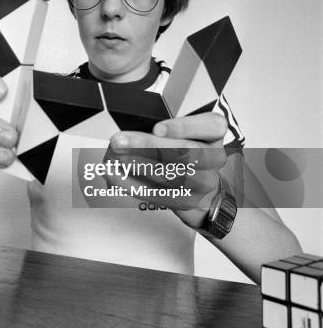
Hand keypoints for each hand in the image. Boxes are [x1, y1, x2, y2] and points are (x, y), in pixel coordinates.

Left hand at [106, 112, 229, 228]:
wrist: (203, 188)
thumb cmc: (188, 150)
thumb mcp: (184, 131)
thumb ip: (163, 129)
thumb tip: (130, 132)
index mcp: (214, 132)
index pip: (209, 126)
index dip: (182, 127)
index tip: (156, 127)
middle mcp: (214, 157)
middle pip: (184, 152)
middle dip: (147, 146)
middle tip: (119, 142)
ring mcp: (204, 182)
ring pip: (171, 175)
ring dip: (137, 166)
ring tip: (113, 159)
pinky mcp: (187, 201)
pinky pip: (158, 194)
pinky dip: (133, 185)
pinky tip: (116, 177)